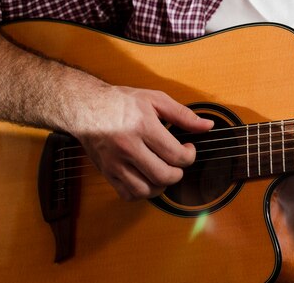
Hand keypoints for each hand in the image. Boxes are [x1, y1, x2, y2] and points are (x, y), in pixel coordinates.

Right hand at [69, 85, 213, 200]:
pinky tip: (147, 178)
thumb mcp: (155, 99)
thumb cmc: (120, 101)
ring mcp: (115, 162)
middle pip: (163, 176)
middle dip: (178, 172)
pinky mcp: (106, 172)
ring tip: (163, 170)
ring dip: (161, 185)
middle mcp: (128, 147)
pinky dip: (142, 192)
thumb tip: (207, 126)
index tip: (188, 148)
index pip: (175, 155)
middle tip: (177, 162)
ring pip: (146, 190)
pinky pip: (128, 194)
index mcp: (142, 127)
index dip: (189, 156)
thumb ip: (183, 115)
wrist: (85, 106)